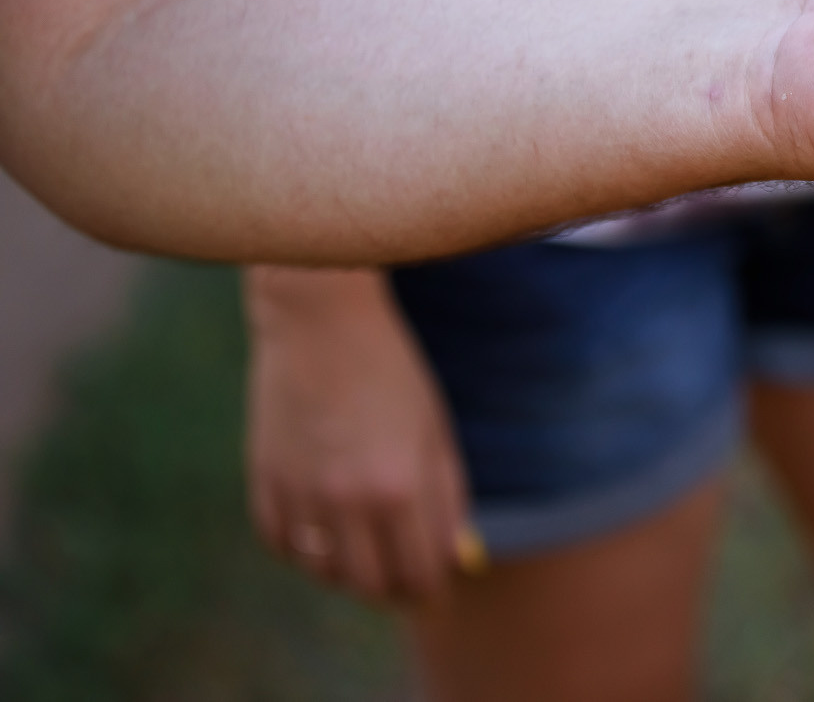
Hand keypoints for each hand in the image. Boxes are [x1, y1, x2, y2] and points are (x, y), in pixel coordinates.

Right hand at [244, 268, 475, 601]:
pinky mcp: (264, 480)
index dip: (431, 588)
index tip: (435, 588)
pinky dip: (302, 549)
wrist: (321, 321)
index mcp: (400, 485)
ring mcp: (299, 492)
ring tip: (365, 552)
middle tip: (402, 580)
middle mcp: (346, 498)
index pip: (419, 572)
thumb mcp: (434, 431)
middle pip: (369, 584)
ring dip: (346, 572)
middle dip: (392, 589)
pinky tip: (323, 532)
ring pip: (321, 571)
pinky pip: (281, 543)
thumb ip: (445, 498)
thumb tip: (452, 557)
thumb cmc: (392, 370)